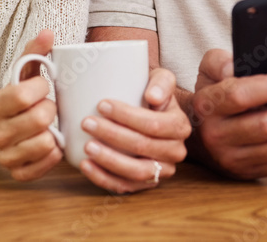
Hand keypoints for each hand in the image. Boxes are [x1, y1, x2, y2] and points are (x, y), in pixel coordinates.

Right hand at [0, 30, 62, 180]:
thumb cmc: (14, 98)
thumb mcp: (21, 73)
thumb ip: (34, 52)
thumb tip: (48, 32)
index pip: (23, 95)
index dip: (40, 87)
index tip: (43, 85)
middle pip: (40, 119)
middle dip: (51, 109)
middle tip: (49, 107)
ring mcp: (6, 155)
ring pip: (44, 144)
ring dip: (54, 133)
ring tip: (50, 126)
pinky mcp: (16, 172)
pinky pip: (41, 168)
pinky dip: (52, 156)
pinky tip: (52, 144)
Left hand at [77, 68, 190, 193]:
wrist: (149, 113)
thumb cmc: (150, 94)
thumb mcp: (161, 79)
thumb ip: (162, 82)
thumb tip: (152, 96)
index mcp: (179, 126)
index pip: (153, 125)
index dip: (127, 116)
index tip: (101, 104)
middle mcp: (175, 152)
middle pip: (142, 147)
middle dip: (112, 135)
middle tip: (87, 123)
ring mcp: (161, 171)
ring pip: (135, 172)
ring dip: (109, 160)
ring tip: (87, 146)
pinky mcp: (145, 184)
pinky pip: (125, 187)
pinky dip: (103, 178)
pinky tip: (86, 165)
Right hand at [189, 49, 266, 179]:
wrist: (201, 133)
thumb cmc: (214, 93)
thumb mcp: (209, 70)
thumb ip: (220, 61)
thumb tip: (235, 66)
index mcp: (207, 106)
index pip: (240, 95)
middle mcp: (216, 136)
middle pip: (265, 125)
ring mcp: (232, 158)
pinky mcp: (248, 173)